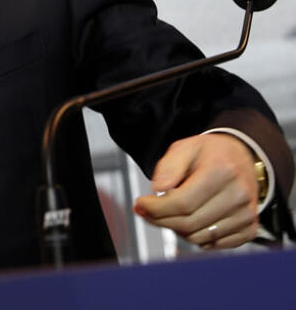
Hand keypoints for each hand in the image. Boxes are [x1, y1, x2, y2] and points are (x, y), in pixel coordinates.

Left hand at [133, 133, 259, 248]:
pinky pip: (214, 244)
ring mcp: (247, 215)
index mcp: (222, 171)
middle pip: (189, 223)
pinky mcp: (250, 229)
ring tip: (171, 212)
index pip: (182, 203)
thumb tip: (158, 188)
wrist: (243, 159)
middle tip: (148, 211)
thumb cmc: (212, 154)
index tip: (141, 205)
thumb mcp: (186, 147)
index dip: (156, 208)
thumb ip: (168, 166)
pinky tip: (191, 220)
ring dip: (177, 229)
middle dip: (161, 220)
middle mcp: (239, 195)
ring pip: (199, 238)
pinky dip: (197, 237)